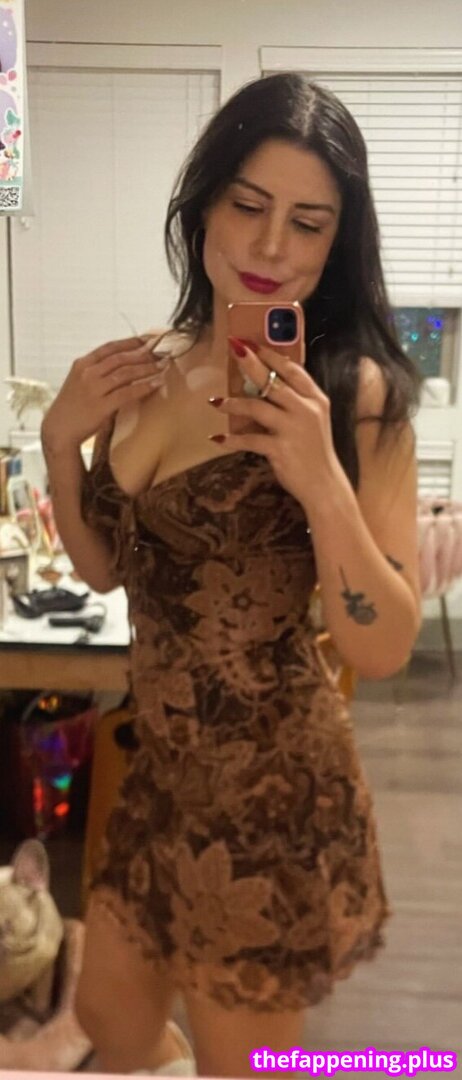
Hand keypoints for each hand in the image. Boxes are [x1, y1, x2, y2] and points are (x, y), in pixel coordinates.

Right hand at [41, 335, 168, 451]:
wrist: (59, 430)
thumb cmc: (73, 407)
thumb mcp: (80, 382)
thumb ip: (97, 371)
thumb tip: (125, 364)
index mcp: (82, 364)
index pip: (110, 348)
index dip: (131, 342)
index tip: (148, 340)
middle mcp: (87, 373)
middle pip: (121, 358)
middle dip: (143, 354)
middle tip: (161, 353)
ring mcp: (93, 389)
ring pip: (126, 373)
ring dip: (147, 368)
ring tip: (162, 366)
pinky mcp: (101, 406)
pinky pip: (127, 393)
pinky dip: (144, 387)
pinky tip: (157, 384)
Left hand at [208, 338, 342, 510]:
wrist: (324, 485)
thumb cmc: (314, 451)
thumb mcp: (314, 420)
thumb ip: (296, 401)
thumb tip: (265, 384)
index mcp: (316, 400)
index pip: (293, 369)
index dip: (271, 353)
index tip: (252, 342)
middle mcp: (306, 410)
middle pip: (273, 381)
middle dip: (250, 363)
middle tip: (233, 349)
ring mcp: (293, 430)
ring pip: (257, 407)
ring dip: (233, 403)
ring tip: (216, 402)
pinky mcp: (280, 449)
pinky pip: (249, 439)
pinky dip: (231, 439)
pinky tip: (217, 437)